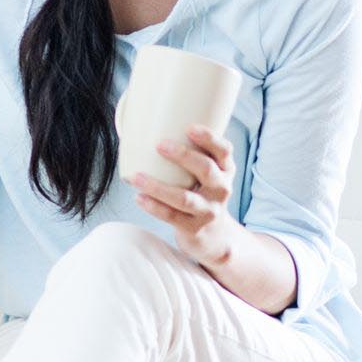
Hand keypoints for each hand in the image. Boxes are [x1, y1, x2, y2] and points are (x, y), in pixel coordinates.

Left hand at [131, 126, 239, 267]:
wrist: (215, 237)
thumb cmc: (202, 194)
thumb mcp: (209, 174)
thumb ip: (193, 153)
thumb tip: (154, 124)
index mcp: (225, 170)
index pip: (224, 151)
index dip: (209, 138)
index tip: (189, 127)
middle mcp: (221, 189)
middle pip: (206, 170)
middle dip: (183, 156)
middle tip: (159, 145)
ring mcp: (208, 211)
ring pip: (184, 198)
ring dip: (158, 187)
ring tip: (137, 177)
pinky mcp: (194, 228)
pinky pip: (172, 217)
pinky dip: (154, 207)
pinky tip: (139, 197)